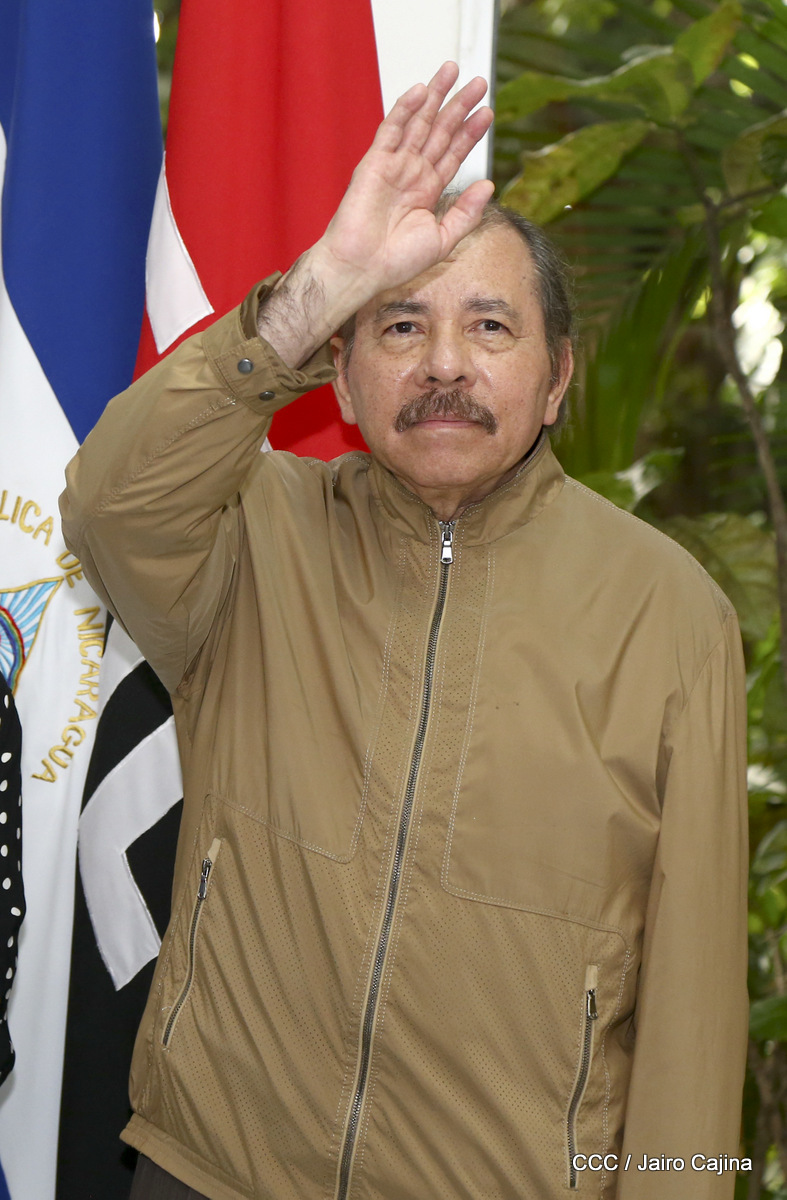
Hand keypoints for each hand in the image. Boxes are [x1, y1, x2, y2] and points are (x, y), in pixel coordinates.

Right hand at [258, 63, 493, 366]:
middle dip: (459, 106)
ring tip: (453, 71)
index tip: (488, 112)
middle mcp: (412, 174)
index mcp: (427, 191)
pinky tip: (421, 91)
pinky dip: (405, 110)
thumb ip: (467, 212)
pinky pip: (390, 130)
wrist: (363, 269)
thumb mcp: (443, 239)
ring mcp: (393, 166)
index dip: (471, 133)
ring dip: (435, 97)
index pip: (453, 154)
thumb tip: (489, 184)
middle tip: (478, 82)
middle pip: (440, 132)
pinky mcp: (374, 163)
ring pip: (418, 123)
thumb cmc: (397, 262)